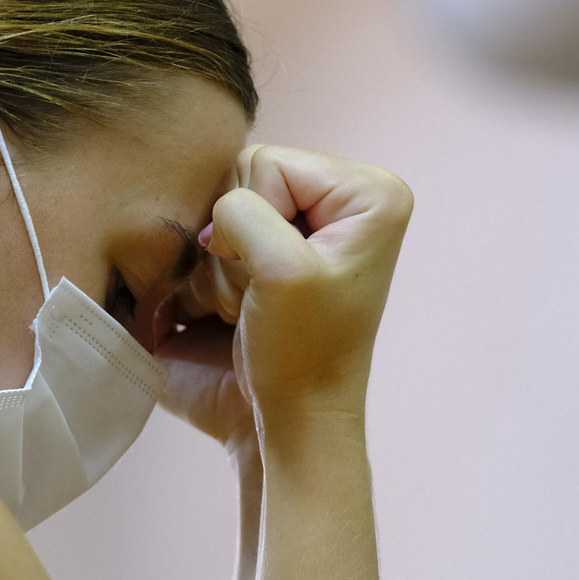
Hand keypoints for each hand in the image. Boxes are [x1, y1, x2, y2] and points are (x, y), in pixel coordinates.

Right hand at [154, 144, 413, 450]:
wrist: (292, 419)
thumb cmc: (301, 352)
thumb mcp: (282, 270)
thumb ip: (241, 212)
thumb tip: (211, 214)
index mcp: (367, 193)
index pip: (266, 160)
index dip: (254, 218)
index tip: (280, 275)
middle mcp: (340, 200)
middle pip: (240, 178)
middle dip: (234, 242)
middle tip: (259, 293)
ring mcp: (302, 227)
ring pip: (218, 211)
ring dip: (219, 266)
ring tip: (249, 306)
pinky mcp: (270, 254)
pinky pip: (212, 239)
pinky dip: (211, 277)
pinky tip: (234, 309)